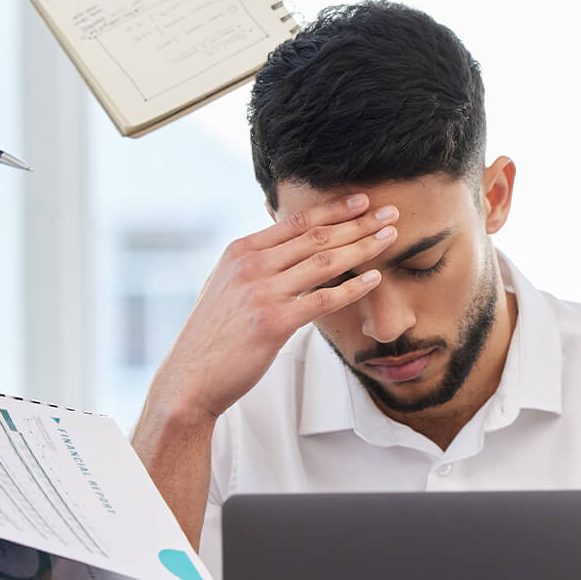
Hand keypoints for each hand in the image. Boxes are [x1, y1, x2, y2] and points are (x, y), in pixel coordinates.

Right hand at [150, 194, 398, 422]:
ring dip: (362, 247)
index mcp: (240, 252)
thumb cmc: (213, 336)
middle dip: (357, 222)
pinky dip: (352, 288)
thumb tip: (286, 249)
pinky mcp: (273, 323)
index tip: (361, 201)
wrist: (190, 378)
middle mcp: (250, 266)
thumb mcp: (226, 286)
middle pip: (315, 237)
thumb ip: (254, 264)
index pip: (295, 223)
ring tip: (389, 238)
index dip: (333, 210)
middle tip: (389, 212)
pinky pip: (323, 299)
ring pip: (324, 262)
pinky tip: (373, 279)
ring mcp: (261, 293)